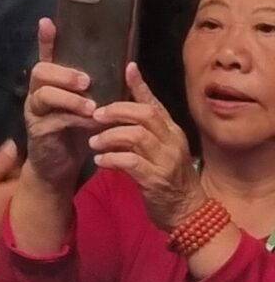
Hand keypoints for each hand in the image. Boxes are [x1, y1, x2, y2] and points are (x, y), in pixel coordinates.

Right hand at [0, 139, 21, 256]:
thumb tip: (15, 144)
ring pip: (25, 203)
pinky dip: (14, 210)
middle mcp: (28, 208)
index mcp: (22, 191)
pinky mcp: (13, 235)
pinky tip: (2, 206)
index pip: (34, 173)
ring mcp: (22, 223)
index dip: (27, 163)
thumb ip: (0, 161)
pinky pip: (19, 216)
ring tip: (6, 188)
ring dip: (19, 196)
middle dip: (25, 181)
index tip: (19, 157)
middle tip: (12, 172)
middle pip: (32, 190)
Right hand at [23, 18, 97, 197]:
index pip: (46, 55)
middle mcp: (37, 93)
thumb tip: (127, 67)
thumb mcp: (88, 107)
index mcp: (51, 83)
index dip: (46, 39)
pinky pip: (54, 121)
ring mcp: (34, 112)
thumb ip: (99, 89)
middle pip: (40, 71)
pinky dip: (74, 120)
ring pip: (43, 95)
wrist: (59, 168)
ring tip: (91, 105)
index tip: (48, 22)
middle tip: (87, 80)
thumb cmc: (76, 132)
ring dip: (69, 98)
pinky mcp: (37, 131)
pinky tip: (90, 123)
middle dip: (64, 73)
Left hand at [90, 62, 204, 230]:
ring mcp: (166, 161)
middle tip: (95, 115)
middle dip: (117, 111)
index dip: (141, 85)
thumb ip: (146, 132)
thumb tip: (122, 114)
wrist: (187, 213)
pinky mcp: (156, 180)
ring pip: (136, 136)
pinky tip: (99, 161)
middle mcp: (172, 142)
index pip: (155, 103)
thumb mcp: (162, 151)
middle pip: (144, 115)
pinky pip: (130, 162)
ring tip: (93, 142)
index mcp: (172, 132)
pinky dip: (111, 159)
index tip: (127, 68)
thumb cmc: (169, 180)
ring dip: (110, 136)